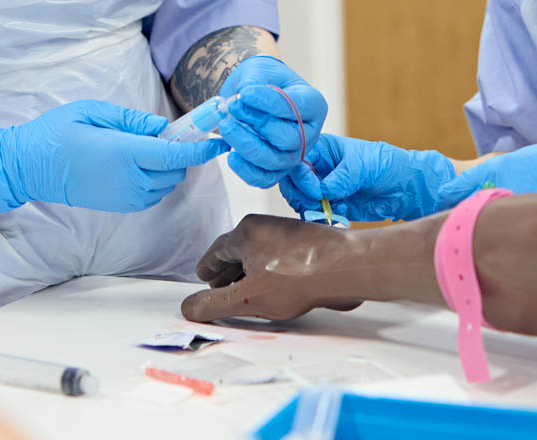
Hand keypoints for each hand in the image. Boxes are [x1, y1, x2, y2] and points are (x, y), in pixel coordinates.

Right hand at [0, 100, 224, 213]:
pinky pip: (153, 194)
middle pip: (176, 169)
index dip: (201, 147)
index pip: (175, 152)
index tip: (219, 139)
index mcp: (123, 152)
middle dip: (182, 152)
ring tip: (147, 147)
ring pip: (166, 183)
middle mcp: (129, 179)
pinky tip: (138, 163)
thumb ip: (132, 120)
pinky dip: (156, 179)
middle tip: (171, 132)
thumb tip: (164, 127)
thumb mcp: (93, 112)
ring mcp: (124, 196)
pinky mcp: (119, 206)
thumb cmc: (56, 133)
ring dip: (169, 166)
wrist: (29, 167)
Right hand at [181, 215, 369, 322]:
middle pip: (238, 251)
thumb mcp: (248, 299)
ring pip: (260, 255)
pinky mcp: (307, 247)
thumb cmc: (301, 276)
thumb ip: (215, 305)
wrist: (348, 267)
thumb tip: (188, 308)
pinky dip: (268, 273)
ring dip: (248, 274)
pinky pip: (278, 259)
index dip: (208, 267)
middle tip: (216, 287)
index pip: (217, 250)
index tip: (201, 276)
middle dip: (226, 271)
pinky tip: (273, 291)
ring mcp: (289, 235)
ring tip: (243, 292)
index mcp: (247, 231)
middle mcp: (267, 227)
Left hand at [216, 56, 328, 186]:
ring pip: (276, 160)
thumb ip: (253, 84)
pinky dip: (246, 170)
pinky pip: (264, 178)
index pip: (298, 107)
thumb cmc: (261, 80)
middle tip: (234, 107)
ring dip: (247, 146)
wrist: (252, 94)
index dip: (271, 102)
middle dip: (259, 124)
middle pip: (291, 139)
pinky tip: (231, 155)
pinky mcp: (277, 168)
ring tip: (227, 127)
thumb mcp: (259, 71)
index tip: (244, 93)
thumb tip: (243, 101)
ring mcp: (294, 153)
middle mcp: (309, 132)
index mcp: (313, 103)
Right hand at [278, 134, 453, 222]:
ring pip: (300, 199)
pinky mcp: (331, 205)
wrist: (404, 187)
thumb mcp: (363, 165)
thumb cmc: (385, 164)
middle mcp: (319, 168)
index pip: (297, 161)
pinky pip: (315, 213)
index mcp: (322, 149)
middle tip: (314, 204)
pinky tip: (334, 216)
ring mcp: (323, 187)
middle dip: (299, 194)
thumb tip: (323, 191)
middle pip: (293, 181)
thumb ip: (342, 177)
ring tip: (325, 212)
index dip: (301, 176)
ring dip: (307, 208)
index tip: (317, 190)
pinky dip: (319, 217)